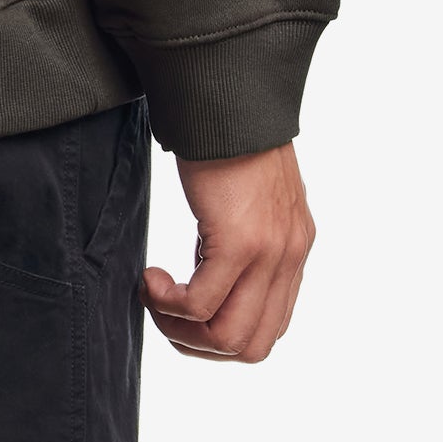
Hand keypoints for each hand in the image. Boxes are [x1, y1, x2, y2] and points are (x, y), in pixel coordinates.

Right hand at [141, 141, 315, 362]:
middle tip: (164, 313)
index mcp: (293, 248)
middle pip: (251, 347)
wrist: (226, 94)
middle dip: (199, 345)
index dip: (221, 331)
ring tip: (153, 296)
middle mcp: (290, 257)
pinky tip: (149, 278)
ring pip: (229, 338)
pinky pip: (202, 304)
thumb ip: (242, 236)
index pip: (269, 326)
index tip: (186, 305)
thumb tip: (211, 267)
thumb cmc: (225, 135)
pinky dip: (169, 305)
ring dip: (181, 331)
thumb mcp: (249, 197)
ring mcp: (269, 253)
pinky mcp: (239, 242)